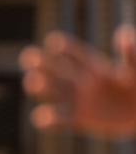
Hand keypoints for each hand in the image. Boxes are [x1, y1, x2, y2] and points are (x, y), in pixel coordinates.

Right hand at [20, 25, 135, 138]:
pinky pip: (63, 121)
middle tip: (27, 56)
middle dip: (44, 64)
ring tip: (30, 81)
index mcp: (96, 68)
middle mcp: (83, 83)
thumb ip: (130, 53)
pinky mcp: (81, 121)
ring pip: (57, 94)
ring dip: (43, 88)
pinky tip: (39, 119)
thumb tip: (123, 32)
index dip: (65, 48)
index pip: (76, 55)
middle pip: (59, 72)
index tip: (53, 41)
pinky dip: (51, 121)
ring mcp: (80, 102)